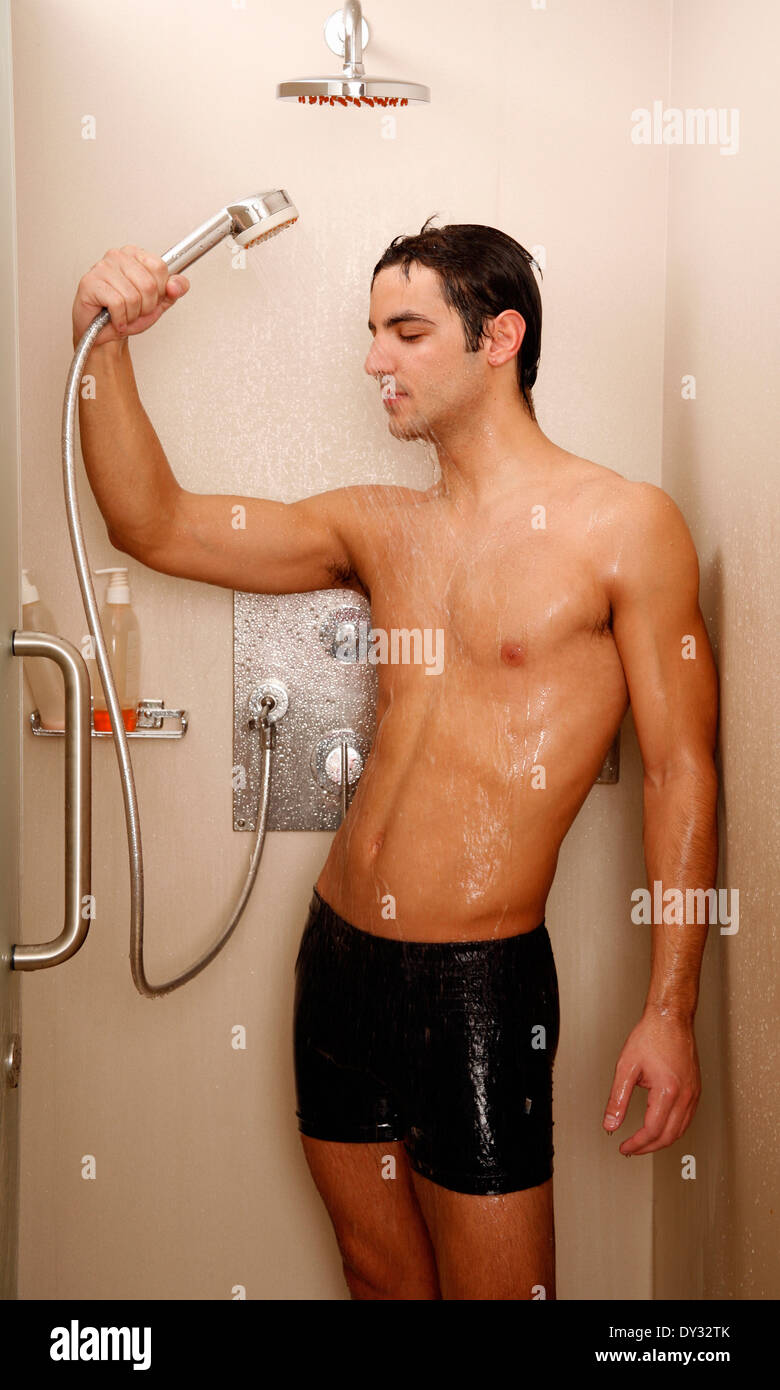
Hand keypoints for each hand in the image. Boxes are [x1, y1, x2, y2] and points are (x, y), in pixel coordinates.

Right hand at [72, 245, 189, 349]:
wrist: (104, 333)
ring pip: (133, 296)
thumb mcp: (157, 303)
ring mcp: (102, 267)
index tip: (149, 298)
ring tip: (124, 314)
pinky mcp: (90, 282)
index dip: (159, 291)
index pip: (160, 268)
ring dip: (131, 314)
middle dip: (145, 306)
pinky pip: (117, 304)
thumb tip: (177, 284)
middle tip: (135, 310)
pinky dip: (120, 319)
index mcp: (135, 255)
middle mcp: (118, 256)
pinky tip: (115, 318)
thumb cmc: (126, 314)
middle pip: (148, 284)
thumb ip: (173, 291)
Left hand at [602, 1008, 700, 1155]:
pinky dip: (673, 1129)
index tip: (625, 1147)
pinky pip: (687, 1119)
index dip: (637, 1144)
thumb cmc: (651, 1036)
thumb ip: (617, 1099)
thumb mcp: (626, 1067)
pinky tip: (661, 1127)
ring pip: (681, 1130)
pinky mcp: (695, 1089)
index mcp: (668, 1091)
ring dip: (662, 1140)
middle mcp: (685, 1095)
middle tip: (631, 1148)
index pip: (653, 1130)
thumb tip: (611, 1123)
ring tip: (643, 1141)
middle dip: (648, 1147)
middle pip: (669, 1136)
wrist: (671, 1019)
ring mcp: (693, 1093)